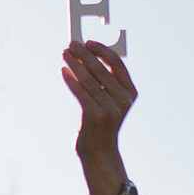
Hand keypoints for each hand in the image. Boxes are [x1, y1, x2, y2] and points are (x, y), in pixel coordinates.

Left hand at [61, 40, 134, 161]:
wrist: (100, 152)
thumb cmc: (102, 122)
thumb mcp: (110, 101)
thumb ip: (104, 82)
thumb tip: (85, 55)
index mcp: (130, 93)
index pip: (117, 64)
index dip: (102, 50)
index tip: (88, 42)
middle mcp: (123, 100)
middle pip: (100, 69)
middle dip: (84, 54)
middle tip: (71, 44)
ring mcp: (110, 108)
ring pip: (88, 79)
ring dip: (74, 64)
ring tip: (64, 54)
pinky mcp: (95, 115)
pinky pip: (80, 92)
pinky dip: (70, 80)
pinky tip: (63, 71)